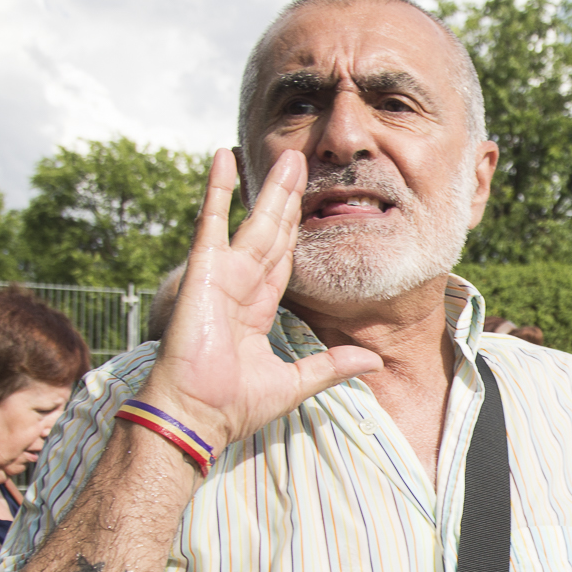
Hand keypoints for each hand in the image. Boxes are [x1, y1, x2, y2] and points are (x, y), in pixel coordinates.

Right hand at [140, 149, 382, 448]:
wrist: (195, 416)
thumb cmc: (232, 405)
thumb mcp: (295, 381)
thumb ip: (333, 366)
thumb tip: (376, 362)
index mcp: (258, 307)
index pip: (285, 258)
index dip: (297, 228)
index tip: (310, 202)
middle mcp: (241, 285)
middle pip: (273, 232)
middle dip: (288, 198)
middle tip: (302, 162)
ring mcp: (221, 275)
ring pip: (252, 221)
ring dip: (268, 188)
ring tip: (286, 156)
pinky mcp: (203, 271)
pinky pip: (211, 221)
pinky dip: (215, 188)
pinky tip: (221, 157)